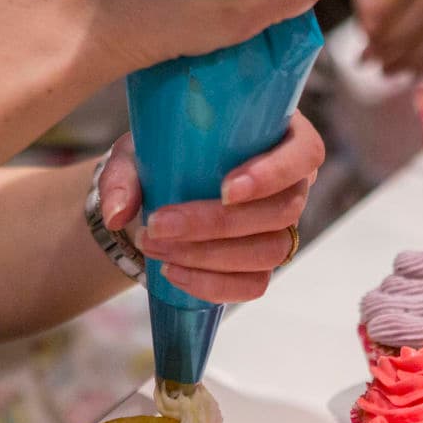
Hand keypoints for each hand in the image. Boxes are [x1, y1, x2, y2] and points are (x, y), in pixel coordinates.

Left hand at [99, 111, 324, 301]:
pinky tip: (174, 273)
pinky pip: (254, 284)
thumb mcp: (139, 152)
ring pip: (268, 252)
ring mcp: (281, 228)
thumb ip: (125, 176)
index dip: (273, 174)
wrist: (159, 194)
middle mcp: (292, 184)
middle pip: (280, 211)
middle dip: (217, 224)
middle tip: (159, 225)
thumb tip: (118, 214)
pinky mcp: (263, 263)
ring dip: (209, 256)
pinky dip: (212, 285)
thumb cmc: (164, 157)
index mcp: (281, 138)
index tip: (225, 189)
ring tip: (157, 249)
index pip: (304, 155)